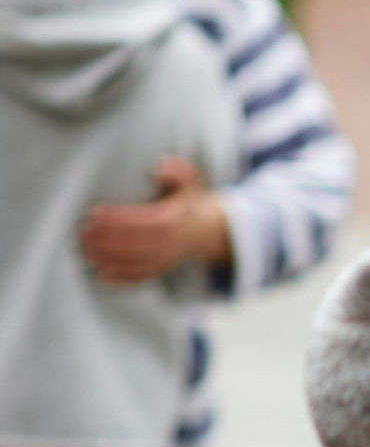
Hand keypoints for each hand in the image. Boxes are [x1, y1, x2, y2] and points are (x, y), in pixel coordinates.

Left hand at [79, 156, 231, 284]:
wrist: (210, 229)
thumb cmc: (190, 202)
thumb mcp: (189, 180)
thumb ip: (176, 170)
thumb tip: (159, 167)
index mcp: (170, 219)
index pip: (138, 220)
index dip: (115, 217)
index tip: (94, 213)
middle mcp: (167, 242)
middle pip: (132, 242)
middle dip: (105, 239)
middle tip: (83, 233)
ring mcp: (164, 258)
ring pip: (133, 261)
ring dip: (108, 259)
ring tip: (86, 252)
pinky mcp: (160, 268)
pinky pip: (140, 276)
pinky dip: (120, 278)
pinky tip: (102, 274)